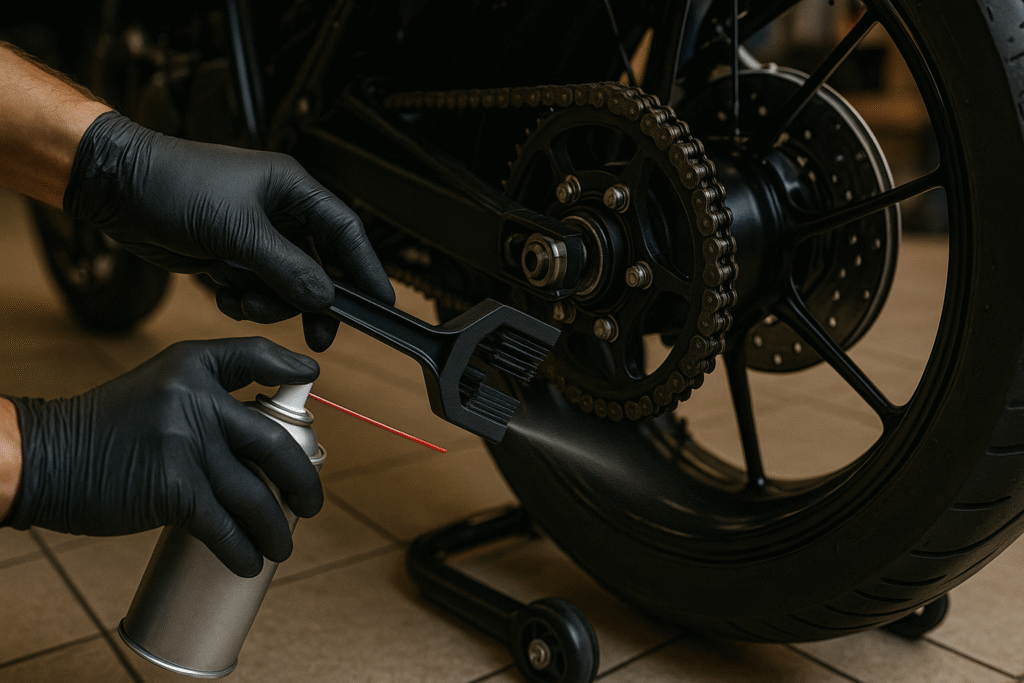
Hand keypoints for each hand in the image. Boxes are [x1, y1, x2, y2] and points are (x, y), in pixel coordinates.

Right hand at [4, 337, 323, 577]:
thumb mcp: (155, 385)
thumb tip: (264, 424)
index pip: (253, 357)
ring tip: (283, 545)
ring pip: (255, 495)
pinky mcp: (175, 488)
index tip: (311, 378)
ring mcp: (187, 444)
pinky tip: (249, 562)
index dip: (288, 367)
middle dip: (304, 480)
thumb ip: (204, 390)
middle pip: (274, 443)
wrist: (44, 458)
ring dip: (276, 528)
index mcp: (192, 367)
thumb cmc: (106, 427)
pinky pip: (224, 526)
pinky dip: (241, 550)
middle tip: (312, 503)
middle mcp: (196, 399)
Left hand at [63, 111, 395, 350]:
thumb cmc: (175, 185)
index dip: (366, 267)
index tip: (379, 303)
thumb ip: (287, 268)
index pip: (345, 231)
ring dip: (269, 303)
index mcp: (292, 189)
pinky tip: (223, 293)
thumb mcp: (238, 230)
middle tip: (318, 335)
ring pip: (286, 285)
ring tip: (242, 301)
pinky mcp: (230, 255)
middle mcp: (279, 211)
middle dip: (311, 301)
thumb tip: (325, 298)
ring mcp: (254, 235)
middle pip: (319, 266)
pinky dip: (243, 301)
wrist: (117, 189)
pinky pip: (255, 290)